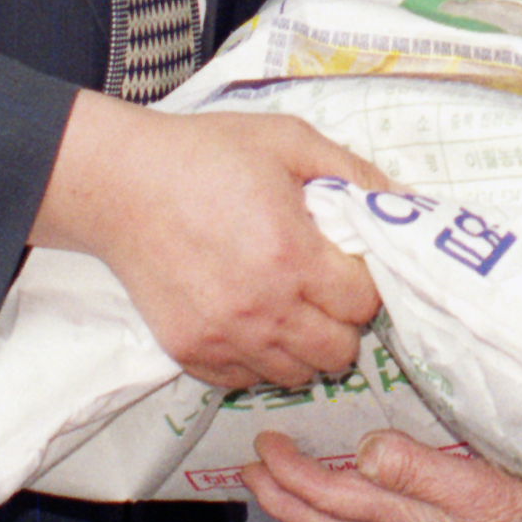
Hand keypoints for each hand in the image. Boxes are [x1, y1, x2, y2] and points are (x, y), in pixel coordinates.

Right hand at [34, 97, 393, 391]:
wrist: (120, 185)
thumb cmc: (204, 155)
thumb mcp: (287, 140)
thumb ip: (350, 171)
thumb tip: (401, 200)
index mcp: (292, 255)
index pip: (365, 302)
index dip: (365, 282)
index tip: (348, 263)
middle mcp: (263, 308)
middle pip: (340, 352)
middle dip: (343, 321)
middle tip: (324, 289)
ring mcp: (225, 337)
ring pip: (297, 374)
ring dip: (305, 345)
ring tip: (288, 305)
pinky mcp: (192, 353)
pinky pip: (248, 380)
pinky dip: (260, 358)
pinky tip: (251, 318)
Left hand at [245, 429, 521, 521]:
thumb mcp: (483, 495)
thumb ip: (422, 474)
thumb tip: (361, 451)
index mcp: (413, 518)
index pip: (333, 500)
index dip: (290, 478)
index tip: (259, 447)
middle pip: (333, 518)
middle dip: (285, 496)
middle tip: (252, 466)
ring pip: (357, 513)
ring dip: (316, 493)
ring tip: (292, 468)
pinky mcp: (463, 510)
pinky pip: (391, 501)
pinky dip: (359, 485)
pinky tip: (367, 467)